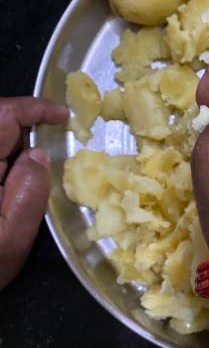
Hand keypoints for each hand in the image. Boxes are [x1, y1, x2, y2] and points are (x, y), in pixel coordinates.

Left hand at [0, 97, 67, 289]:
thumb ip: (29, 192)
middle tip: (39, 174)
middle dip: (22, 139)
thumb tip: (39, 156)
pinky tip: (2, 196)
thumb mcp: (10, 238)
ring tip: (12, 196)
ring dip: (8, 157)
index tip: (63, 115)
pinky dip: (0, 168)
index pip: (2, 115)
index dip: (35, 108)